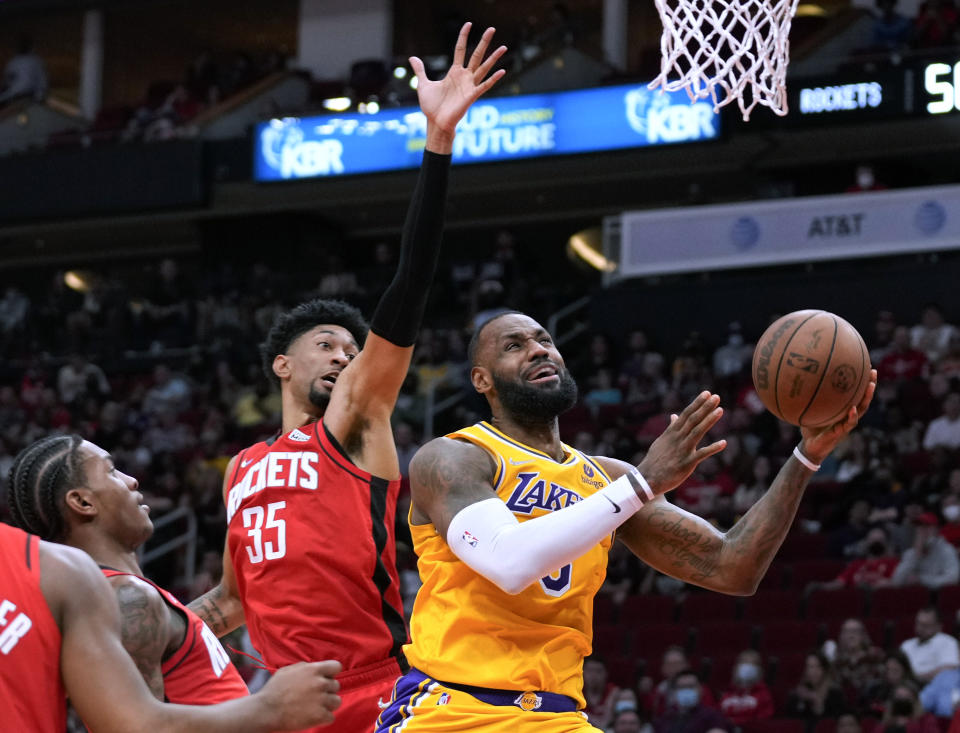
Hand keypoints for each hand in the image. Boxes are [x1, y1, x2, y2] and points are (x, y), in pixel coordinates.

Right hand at [257, 660, 341, 729]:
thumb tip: (315, 667)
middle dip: (327, 691)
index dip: (331, 673)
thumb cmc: (275, 690)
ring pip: (336, 702)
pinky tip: (312, 716)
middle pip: (336, 686)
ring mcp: (321, 700)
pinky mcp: (320, 716)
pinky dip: (323, 718)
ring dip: (328, 705)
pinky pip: (331, 717)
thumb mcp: (288, 670)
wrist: (267, 710)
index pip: (336, 666)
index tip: (326, 679)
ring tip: (315, 707)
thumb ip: (304, 667)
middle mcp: (320, 683)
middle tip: (314, 696)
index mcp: (313, 670)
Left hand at [411, 22, 506, 147]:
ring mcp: (469, 86)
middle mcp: (464, 77)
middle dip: (484, 42)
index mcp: (454, 73)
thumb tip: (412, 58)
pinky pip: (484, 86)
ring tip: (504, 47)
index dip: (464, 36)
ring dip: (494, 58)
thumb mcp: (423, 84)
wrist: (435, 123)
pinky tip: (503, 71)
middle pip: (476, 55)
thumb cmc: (431, 107)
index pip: (461, 50)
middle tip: (492, 28)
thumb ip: (420, 70)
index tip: (469, 24)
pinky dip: (493, 79)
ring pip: (484, 68)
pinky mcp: (471, 96)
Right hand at [637, 391, 725, 494]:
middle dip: (705, 407)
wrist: (647, 479)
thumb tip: (674, 416)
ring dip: (709, 421)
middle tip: (716, 396)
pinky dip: (712, 448)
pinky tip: (724, 443)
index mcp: (672, 432)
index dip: (697, 403)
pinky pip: (701, 454)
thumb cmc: (655, 460)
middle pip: (693, 419)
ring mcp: (682, 450)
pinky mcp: (686, 463)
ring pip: (697, 432)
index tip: (707, 393)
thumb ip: (671, 428)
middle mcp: (677, 438)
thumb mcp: (661, 441)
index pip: (686, 414)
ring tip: (720, 410)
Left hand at [799, 369, 876, 463]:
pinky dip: (852, 416)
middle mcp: (847, 414)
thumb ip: (807, 396)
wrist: (809, 447)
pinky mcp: (841, 432)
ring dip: (867, 398)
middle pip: (862, 398)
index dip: (860, 380)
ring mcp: (846, 424)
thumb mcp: (808, 408)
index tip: (865, 365)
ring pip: (861, 409)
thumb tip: (799, 377)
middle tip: (873, 371)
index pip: (854, 392)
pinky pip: (849, 424)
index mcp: (842, 409)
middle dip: (869, 384)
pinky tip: (853, 408)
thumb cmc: (810, 426)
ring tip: (870, 385)